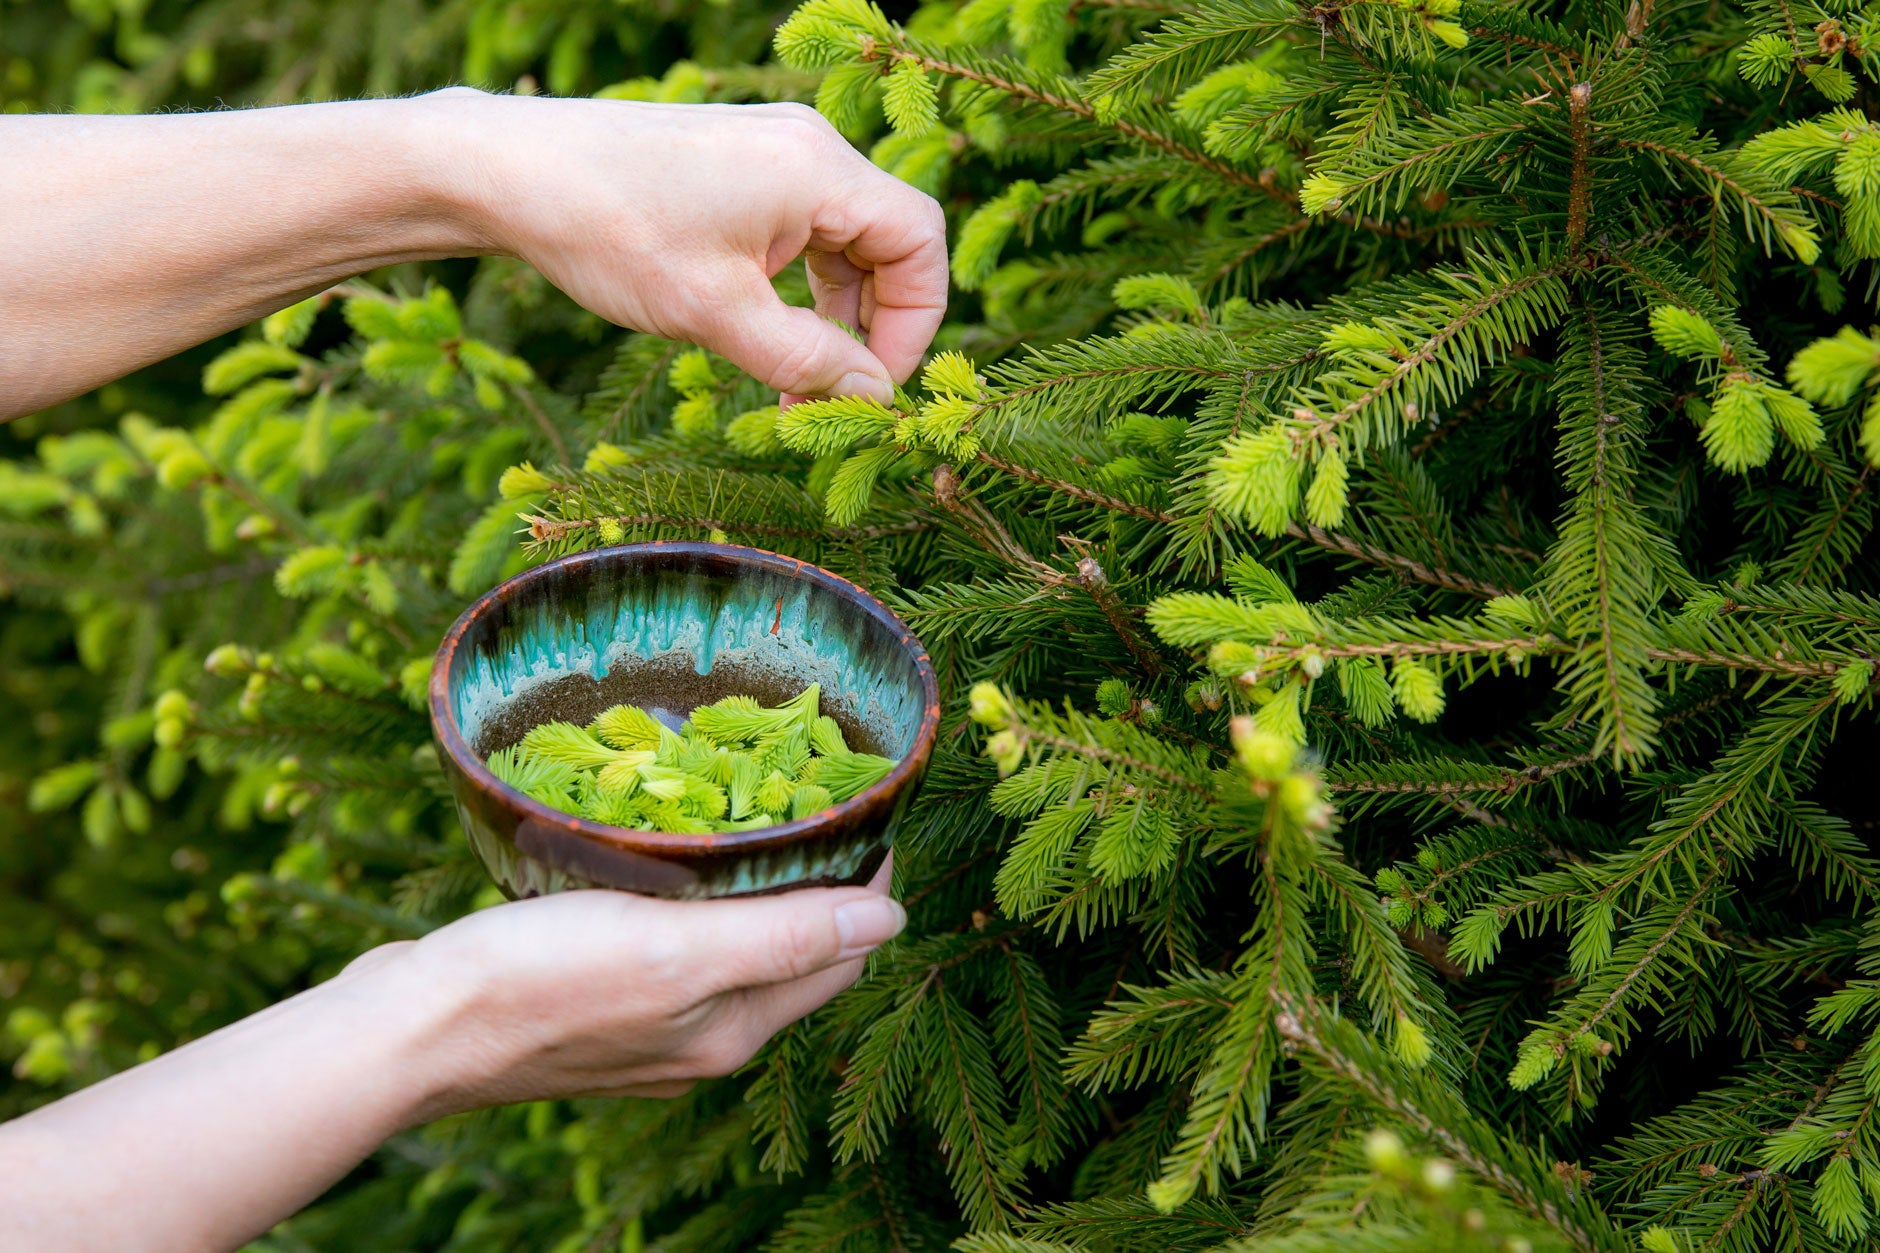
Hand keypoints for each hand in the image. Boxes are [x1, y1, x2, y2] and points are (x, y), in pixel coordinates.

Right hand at [383, 855, 903, 1115]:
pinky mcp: (596, 1008)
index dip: (865, 881)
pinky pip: (672, 948)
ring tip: (746, 811)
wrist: (408, 1030)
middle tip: (810, 794)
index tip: (865, 808)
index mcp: (734, 1028)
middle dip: (816, 880)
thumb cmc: (538, 982)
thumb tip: (892, 920)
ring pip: (732, 950)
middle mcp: (702, 1039)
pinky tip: (663, 861)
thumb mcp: (677, 950)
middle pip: (793, 953)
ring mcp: (648, 1029)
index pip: (842, 954)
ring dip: (751, 889)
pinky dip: (689, 903)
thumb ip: (786, 938)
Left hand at [422, 90, 948, 404]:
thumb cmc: (609, 231)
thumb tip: (873, 397)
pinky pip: (801, 229)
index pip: (920, 240)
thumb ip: (807, 360)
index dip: (916, 320)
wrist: (508, 173)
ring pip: (844, 241)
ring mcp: (772, 151)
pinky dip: (798, 288)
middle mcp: (807, 147)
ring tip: (794, 383)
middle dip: (872, 326)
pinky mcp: (739, 165)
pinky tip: (765, 335)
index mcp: (816, 168)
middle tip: (833, 397)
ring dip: (833, 316)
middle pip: (888, 241)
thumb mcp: (717, 314)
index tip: (877, 386)